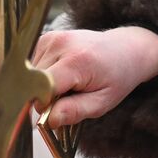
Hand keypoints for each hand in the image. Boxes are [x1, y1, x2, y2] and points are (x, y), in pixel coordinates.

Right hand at [32, 27, 157, 126]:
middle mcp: (61, 44)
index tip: (58, 111)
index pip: (43, 89)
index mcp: (77, 60)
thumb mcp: (102, 102)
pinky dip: (45, 75)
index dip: (46, 105)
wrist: (125, 49)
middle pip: (35, 83)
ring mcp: (52, 38)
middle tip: (70, 95)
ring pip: (32, 75)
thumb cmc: (116, 76)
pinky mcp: (46, 38)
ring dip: (44, 85)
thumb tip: (50, 120)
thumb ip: (75, 111)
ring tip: (69, 82)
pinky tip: (63, 73)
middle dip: (46, 96)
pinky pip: (34, 66)